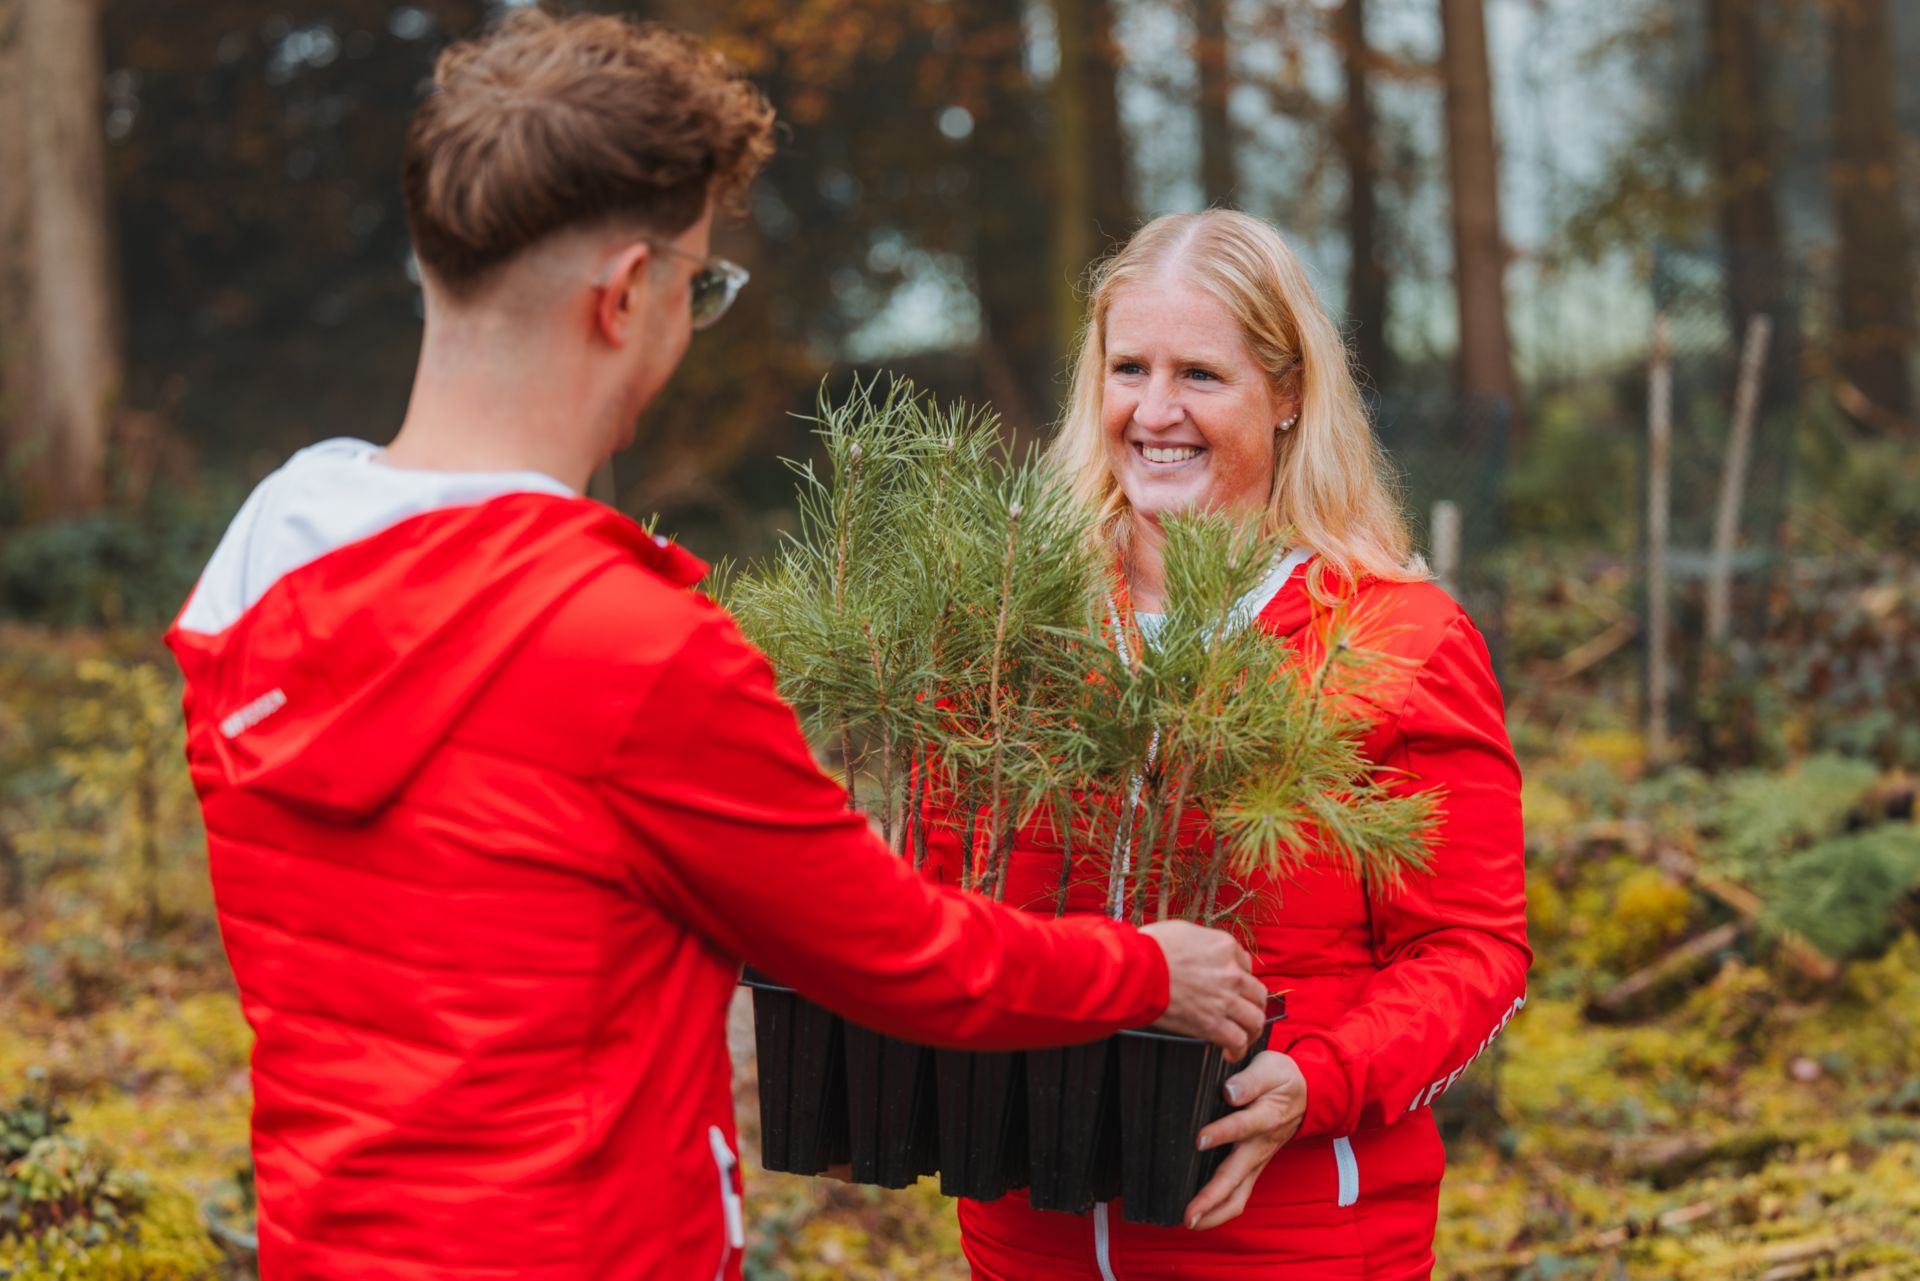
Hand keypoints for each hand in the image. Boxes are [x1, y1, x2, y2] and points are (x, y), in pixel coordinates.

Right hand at [1139, 921, 1266, 1058]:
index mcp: (1225, 947)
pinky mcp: (1213, 1024)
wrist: (1136, 970)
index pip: (1246, 964)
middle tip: (1245, 1012)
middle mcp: (1231, 973)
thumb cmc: (1149, 949)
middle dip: (1252, 1005)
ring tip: (1244, 1036)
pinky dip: (1237, 1050)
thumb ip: (1200, 941)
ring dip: (1251, 1030)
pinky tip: (1230, 1053)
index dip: (1240, 977)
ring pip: (1255, 1019)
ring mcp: (1225, 1000)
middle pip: (1257, 993)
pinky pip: (1238, 1041)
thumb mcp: (1182, 930)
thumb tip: (1197, 950)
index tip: (1234, 987)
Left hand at [1183, 1050, 1307, 1229]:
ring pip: (1238, 1195)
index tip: (1199, 1139)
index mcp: (1265, 1118)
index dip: (1221, 1133)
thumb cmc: (1283, 1079)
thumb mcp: (1270, 1068)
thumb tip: (1230, 1090)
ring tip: (1190, 1222)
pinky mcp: (1253, 1167)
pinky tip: (1200, 1214)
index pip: (1241, 1127)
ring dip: (1215, 1212)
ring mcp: (1257, 1161)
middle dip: (1212, 1199)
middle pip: (1236, 1178)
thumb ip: (1250, 1080)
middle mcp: (1260, 1146)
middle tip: (1189, 1215)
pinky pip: (1239, 1195)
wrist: (1308, 1094)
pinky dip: (1220, 1209)